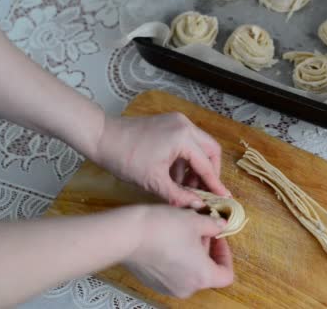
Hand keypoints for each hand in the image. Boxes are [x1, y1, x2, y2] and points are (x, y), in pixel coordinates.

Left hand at [93, 113, 230, 206]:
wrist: (102, 137)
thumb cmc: (125, 158)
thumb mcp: (153, 182)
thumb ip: (179, 195)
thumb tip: (197, 205)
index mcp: (183, 138)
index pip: (206, 164)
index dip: (215, 184)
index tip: (224, 197)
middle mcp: (185, 125)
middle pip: (211, 150)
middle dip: (210, 171)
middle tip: (205, 190)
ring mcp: (178, 121)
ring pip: (200, 145)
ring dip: (197, 166)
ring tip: (186, 186)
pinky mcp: (170, 123)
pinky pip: (187, 142)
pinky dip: (186, 159)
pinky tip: (176, 175)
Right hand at [125, 205, 233, 296]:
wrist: (127, 235)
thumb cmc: (165, 228)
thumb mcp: (195, 220)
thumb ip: (214, 225)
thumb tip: (221, 225)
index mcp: (202, 276)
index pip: (226, 274)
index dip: (226, 255)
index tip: (218, 237)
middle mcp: (187, 288)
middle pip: (206, 272)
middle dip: (206, 249)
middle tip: (200, 228)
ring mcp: (167, 287)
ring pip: (189, 271)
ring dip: (191, 252)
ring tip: (183, 231)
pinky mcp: (152, 282)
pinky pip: (172, 272)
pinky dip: (175, 258)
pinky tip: (167, 239)